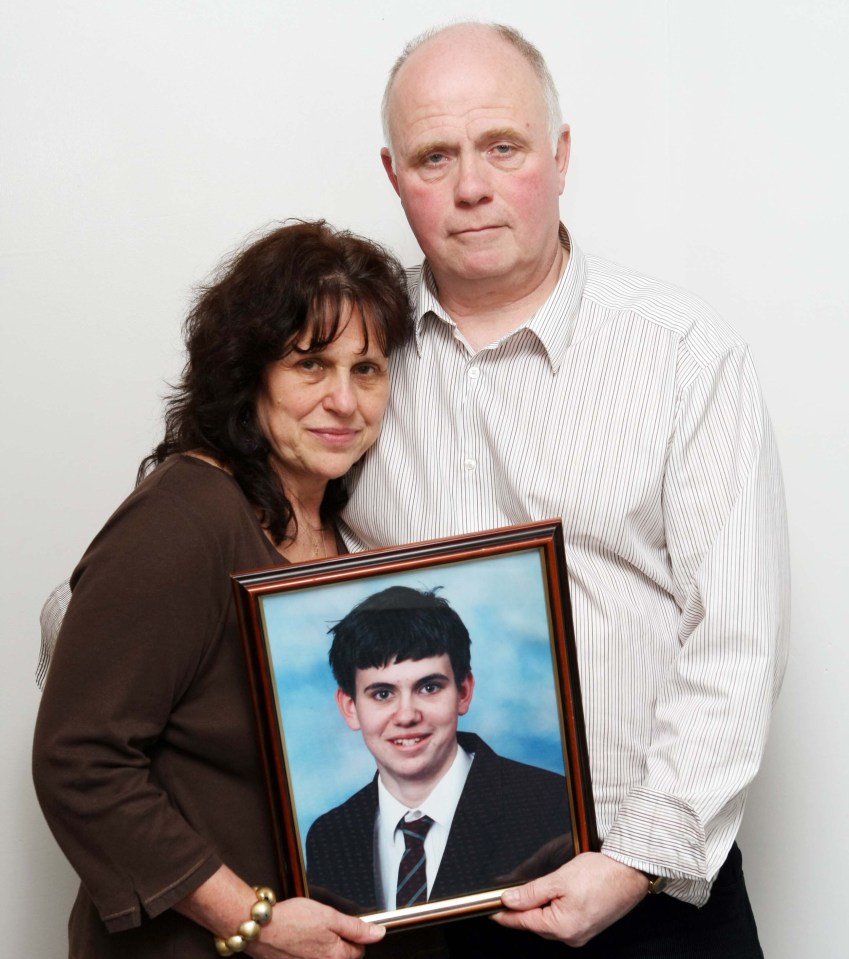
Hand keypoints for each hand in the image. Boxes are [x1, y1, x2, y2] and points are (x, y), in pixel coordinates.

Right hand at [251, 896, 383, 958]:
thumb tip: (378, 933)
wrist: (260, 928)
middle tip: (324, 925)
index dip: (354, 933)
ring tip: (309, 932)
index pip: (358, 950)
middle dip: (338, 941)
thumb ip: (355, 927)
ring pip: (325, 958)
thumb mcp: (329, 916)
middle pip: (342, 956)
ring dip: (321, 946)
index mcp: (336, 956)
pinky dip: (306, 950)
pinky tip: (298, 939)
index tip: (344, 925)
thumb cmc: (291, 920)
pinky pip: (308, 958)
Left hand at [491, 852, 647, 947]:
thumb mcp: (559, 879)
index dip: (505, 915)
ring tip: (534, 889)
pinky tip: (553, 894)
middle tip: (508, 894)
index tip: (490, 911)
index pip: (523, 922)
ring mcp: (581, 933)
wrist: (630, 872)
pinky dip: (553, 909)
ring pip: (549, 922)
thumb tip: (509, 900)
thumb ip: (531, 892)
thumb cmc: (601, 874)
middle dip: (522, 909)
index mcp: (562, 927)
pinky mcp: (588, 926)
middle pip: (535, 923)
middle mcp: (572, 936)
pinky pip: (562, 920)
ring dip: (538, 908)